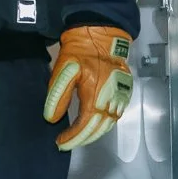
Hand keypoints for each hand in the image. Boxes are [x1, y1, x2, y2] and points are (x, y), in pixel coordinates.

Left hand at [43, 26, 132, 150]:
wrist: (101, 35)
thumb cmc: (81, 52)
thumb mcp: (64, 71)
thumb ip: (57, 97)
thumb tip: (52, 119)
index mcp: (97, 96)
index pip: (85, 126)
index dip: (72, 138)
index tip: (60, 143)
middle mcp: (112, 100)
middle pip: (98, 129)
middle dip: (81, 140)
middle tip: (66, 144)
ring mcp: (121, 97)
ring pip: (108, 125)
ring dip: (93, 134)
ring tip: (78, 138)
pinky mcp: (125, 92)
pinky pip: (116, 116)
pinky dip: (104, 125)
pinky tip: (94, 126)